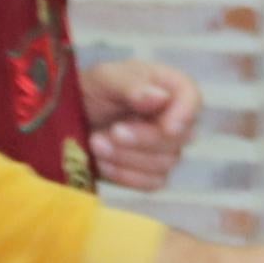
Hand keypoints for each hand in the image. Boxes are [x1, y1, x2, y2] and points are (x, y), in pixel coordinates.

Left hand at [80, 60, 199, 191]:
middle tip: (110, 132)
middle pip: (179, 139)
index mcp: (170, 87)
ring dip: (126, 157)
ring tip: (96, 143)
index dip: (184, 115)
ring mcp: (166, 149)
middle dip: (141, 139)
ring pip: (165, 164)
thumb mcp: (105, 79)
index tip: (167, 128)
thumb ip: (132, 86)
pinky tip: (102, 162)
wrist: (71, 117)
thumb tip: (160, 98)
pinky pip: (151, 183)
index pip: (192, 100)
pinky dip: (124, 175)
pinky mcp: (151, 173)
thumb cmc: (93, 90)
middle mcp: (174, 118)